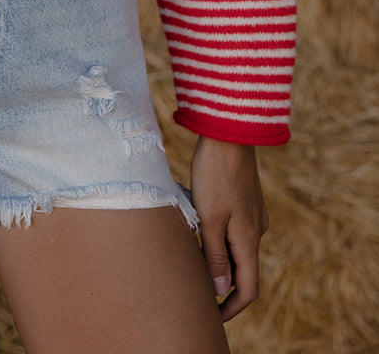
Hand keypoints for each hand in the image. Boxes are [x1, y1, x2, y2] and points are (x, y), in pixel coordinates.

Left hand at [189, 136, 269, 319]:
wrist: (229, 132)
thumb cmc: (214, 174)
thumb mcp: (209, 218)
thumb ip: (215, 255)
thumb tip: (220, 291)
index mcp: (249, 239)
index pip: (248, 288)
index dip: (232, 307)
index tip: (212, 315)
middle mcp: (256, 230)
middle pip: (242, 269)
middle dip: (222, 284)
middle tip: (195, 288)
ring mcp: (253, 214)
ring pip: (237, 247)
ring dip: (218, 257)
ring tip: (191, 254)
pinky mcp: (246, 200)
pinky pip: (234, 229)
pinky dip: (219, 237)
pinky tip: (199, 226)